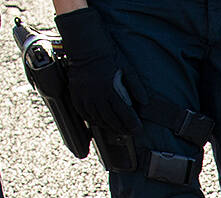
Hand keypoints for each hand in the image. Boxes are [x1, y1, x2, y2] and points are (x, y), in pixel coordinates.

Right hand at [56, 7, 140, 139]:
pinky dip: (92, 120)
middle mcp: (96, 96)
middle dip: (122, 128)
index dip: (133, 125)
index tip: (138, 130)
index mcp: (110, 90)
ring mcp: (85, 96)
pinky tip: (99, 121)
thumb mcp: (127, 67)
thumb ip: (136, 86)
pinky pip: (83, 113)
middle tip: (129, 132)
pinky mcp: (76, 94)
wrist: (85, 44)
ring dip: (108, 126)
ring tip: (116, 128)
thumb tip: (145, 102)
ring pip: (97, 119)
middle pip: (111, 120)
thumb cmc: (108, 54)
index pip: (124, 115)